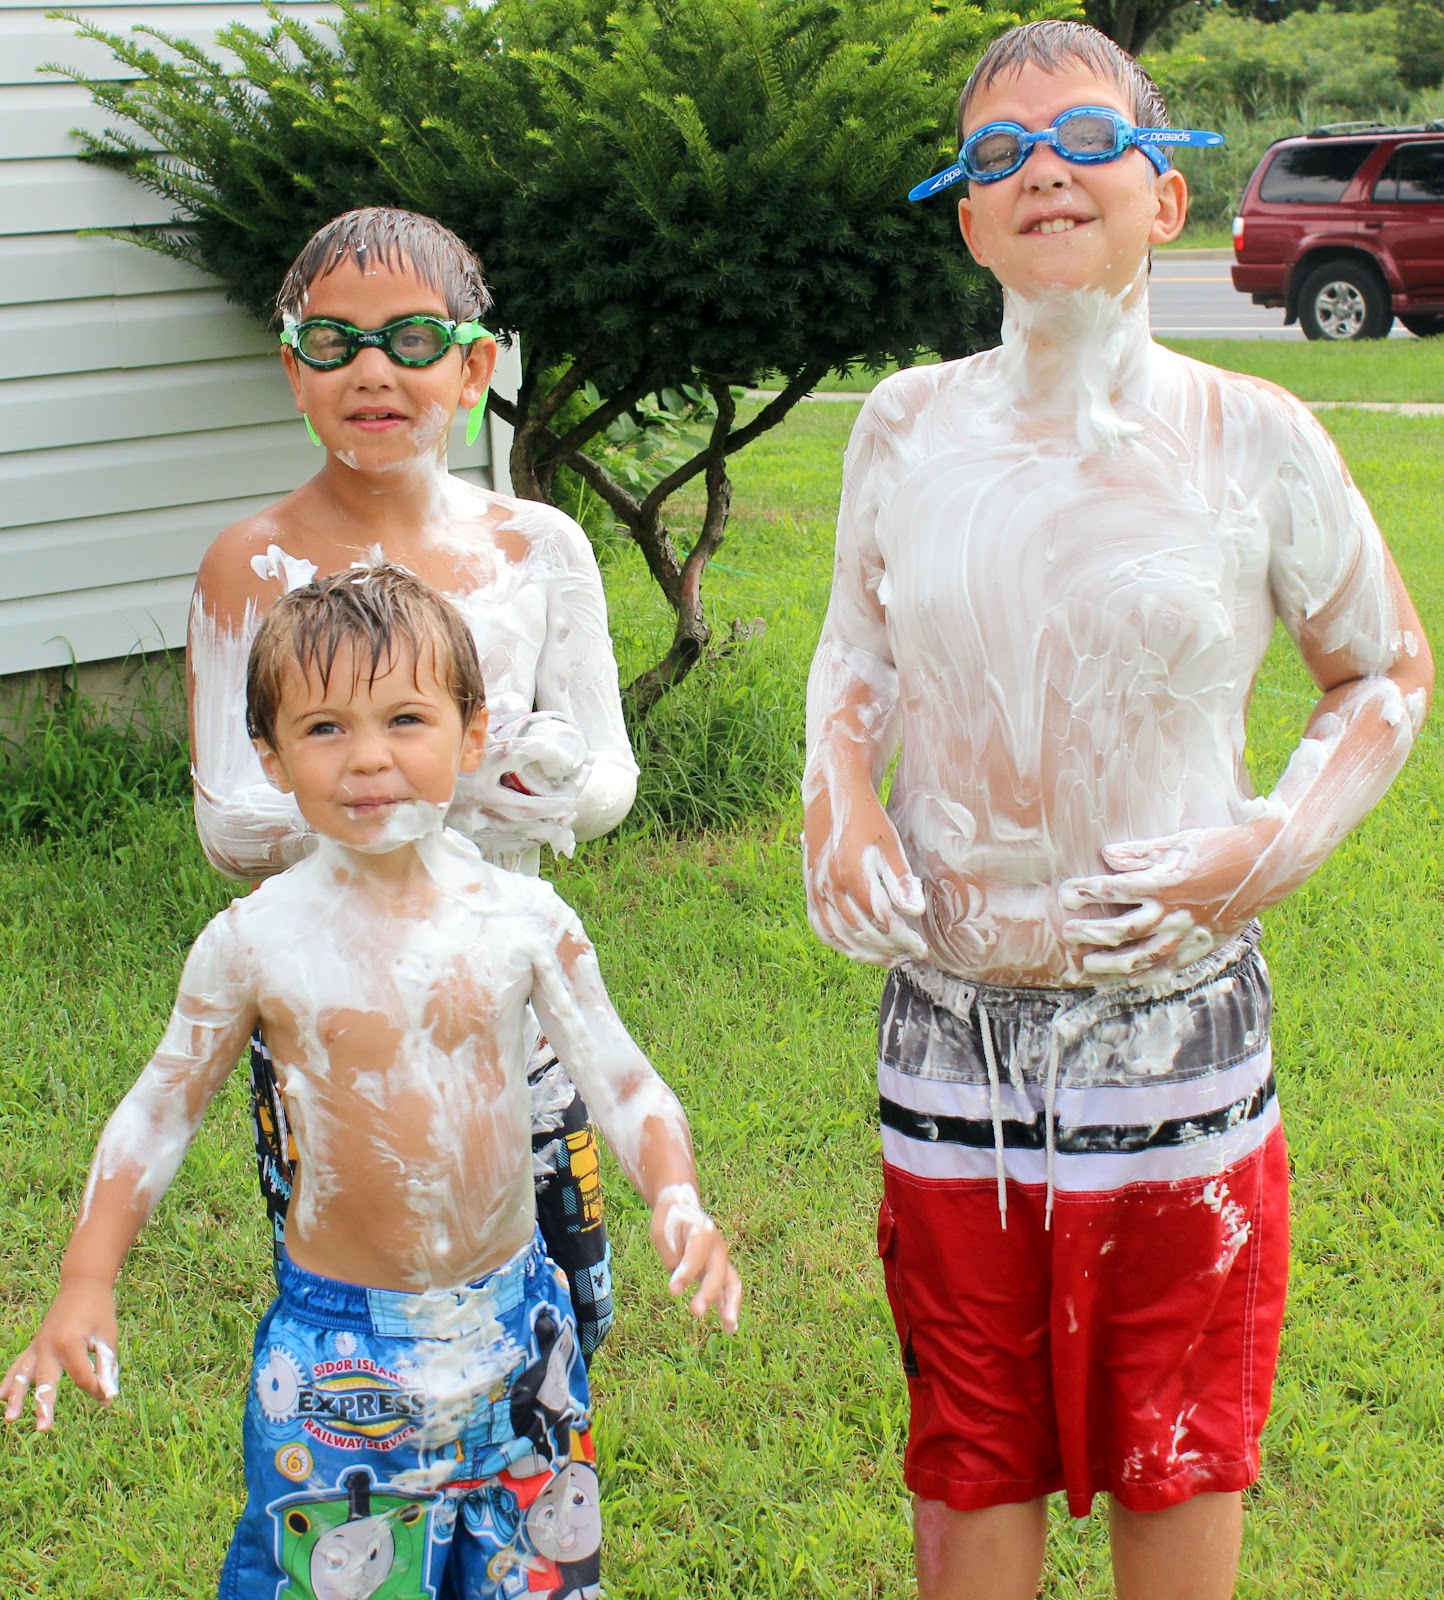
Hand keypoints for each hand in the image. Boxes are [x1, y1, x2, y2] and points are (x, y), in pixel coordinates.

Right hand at [2, 1279, 119, 1432]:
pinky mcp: (35, 1346)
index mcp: (71, 1342)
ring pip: (24, 1376)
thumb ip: (106, 1367)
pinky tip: (1, 1397)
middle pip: (47, 1381)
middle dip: (45, 1406)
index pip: (83, 1377)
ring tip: (10, 1419)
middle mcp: (49, 1346)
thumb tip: (107, 1398)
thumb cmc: (99, 1312)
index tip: (107, 1396)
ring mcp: (38, 1346)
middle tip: (43, 1429)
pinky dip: (10, 1381)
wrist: (83, 1285)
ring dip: (17, 1398)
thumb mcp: (107, 1336)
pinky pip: (19, 1365)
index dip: (96, 1389)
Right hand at [459, 698, 592, 854]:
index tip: (569, 757)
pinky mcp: (471, 830)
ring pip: (517, 826)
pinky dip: (528, 838)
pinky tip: (545, 834)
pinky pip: (505, 838)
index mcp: (479, 760)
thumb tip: (516, 704)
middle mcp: (477, 790)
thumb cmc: (445, 751)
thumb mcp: (465, 728)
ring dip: (546, 826)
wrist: (409, 782)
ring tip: (566, 821)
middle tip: (571, 800)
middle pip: (524, 805)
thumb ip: (491, 715)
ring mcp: (473, 814)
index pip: (519, 752)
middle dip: (553, 805)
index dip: (547, 753)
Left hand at [650, 1185, 740, 1333]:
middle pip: (718, 1270)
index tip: (673, 1290)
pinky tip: (729, 1328)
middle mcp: (716, 1245)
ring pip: (731, 1282)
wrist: (683, 1206)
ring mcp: (720, 1259)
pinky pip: (728, 1291)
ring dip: (730, 1304)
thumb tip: (677, 1271)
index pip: (697, 1252)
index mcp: (702, 1229)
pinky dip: (730, 1308)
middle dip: (709, 1292)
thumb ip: (667, 1246)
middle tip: (695, 1312)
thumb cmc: (670, 1217)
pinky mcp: (719, 1272)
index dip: (687, 1271)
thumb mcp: (660, 1224)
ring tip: (729, 1327)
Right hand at [803, 800, 926, 967]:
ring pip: (842, 936)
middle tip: (912, 955)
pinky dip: (841, 946)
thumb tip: (916, 911)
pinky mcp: (811, 893)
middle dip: (890, 948)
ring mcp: (817, 891)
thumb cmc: (869, 823)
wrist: (833, 802)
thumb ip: (902, 880)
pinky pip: (822, 929)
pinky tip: (860, 953)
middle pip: (863, 931)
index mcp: (854, 874)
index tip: (922, 947)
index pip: (882, 919)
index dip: (904, 938)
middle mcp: (831, 886)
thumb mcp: (891, 846)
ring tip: (892, 959)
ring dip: (868, 953)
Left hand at [1060, 816, 1283, 978]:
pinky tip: (1125, 981)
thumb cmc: (1219, 848)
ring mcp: (1188, 935)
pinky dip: (1145, 976)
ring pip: (1143, 957)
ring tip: (1088, 965)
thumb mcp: (1179, 841)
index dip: (1087, 891)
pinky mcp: (1200, 947)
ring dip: (1112, 963)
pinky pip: (1168, 968)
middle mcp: (1175, 913)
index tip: (1066, 893)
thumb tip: (1107, 855)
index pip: (1116, 889)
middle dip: (1092, 932)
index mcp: (1166, 883)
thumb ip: (1142, 852)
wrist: (1265, 868)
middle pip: (1124, 930)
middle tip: (1069, 932)